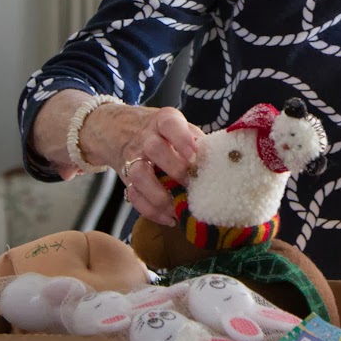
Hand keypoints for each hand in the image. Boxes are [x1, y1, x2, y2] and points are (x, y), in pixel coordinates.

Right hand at [82, 104, 200, 225]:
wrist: (120, 129)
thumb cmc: (161, 132)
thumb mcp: (179, 127)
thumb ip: (197, 141)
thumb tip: (220, 162)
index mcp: (162, 121)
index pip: (169, 124)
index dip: (182, 139)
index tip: (194, 155)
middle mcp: (145, 138)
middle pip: (154, 149)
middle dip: (175, 169)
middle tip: (192, 184)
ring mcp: (133, 159)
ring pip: (139, 176)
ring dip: (160, 196)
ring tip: (179, 209)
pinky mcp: (126, 179)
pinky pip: (134, 196)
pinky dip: (151, 211)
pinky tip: (169, 219)